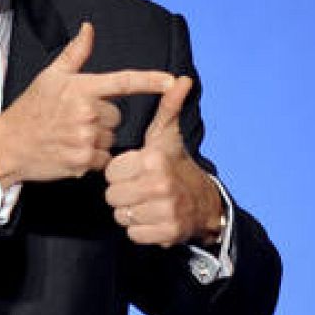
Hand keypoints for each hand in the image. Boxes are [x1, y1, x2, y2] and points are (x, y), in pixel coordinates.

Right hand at [0, 22, 175, 185]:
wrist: (9, 145)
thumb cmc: (31, 108)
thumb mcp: (50, 76)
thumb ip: (75, 53)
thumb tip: (89, 28)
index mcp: (82, 89)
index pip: (124, 82)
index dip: (151, 80)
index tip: (172, 80)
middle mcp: (87, 113)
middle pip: (117, 117)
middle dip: (103, 118)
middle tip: (76, 119)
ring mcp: (86, 139)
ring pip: (111, 138)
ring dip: (98, 138)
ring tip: (71, 135)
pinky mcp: (83, 162)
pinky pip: (104, 159)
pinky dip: (92, 157)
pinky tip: (72, 151)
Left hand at [104, 74, 223, 246]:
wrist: (204, 203)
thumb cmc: (175, 165)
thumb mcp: (168, 136)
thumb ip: (168, 107)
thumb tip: (182, 79)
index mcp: (153, 160)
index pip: (111, 172)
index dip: (119, 172)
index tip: (133, 170)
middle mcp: (159, 185)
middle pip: (112, 196)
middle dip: (121, 193)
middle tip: (137, 187)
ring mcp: (165, 211)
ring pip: (121, 216)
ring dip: (129, 211)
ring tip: (144, 201)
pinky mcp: (167, 233)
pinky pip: (133, 234)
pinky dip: (139, 229)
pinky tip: (151, 217)